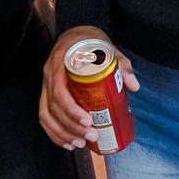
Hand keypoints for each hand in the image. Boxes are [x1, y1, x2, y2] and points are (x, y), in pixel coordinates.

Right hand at [39, 25, 139, 149]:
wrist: (75, 34)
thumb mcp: (108, 48)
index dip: (72, 110)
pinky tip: (68, 143)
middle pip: (53, 107)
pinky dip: (54, 132)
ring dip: (62, 133)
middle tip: (91, 137)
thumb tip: (133, 86)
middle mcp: (49, 75)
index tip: (88, 122)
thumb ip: (121, 65)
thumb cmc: (91, 42)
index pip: (59, 90)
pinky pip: (44, 116)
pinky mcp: (46, 93)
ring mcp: (45, 84)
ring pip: (46, 115)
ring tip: (80, 144)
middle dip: (71, 127)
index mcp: (60, 62)